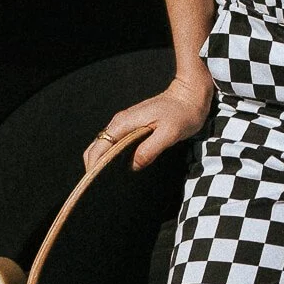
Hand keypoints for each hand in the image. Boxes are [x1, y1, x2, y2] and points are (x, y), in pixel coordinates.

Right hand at [82, 72, 214, 173]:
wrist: (189, 96)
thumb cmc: (182, 113)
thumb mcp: (170, 133)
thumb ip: (150, 149)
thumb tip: (133, 165)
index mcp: (124, 123)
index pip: (99, 146)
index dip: (93, 165)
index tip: (93, 183)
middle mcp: (120, 123)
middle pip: (97, 147)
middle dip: (94, 166)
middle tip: (103, 188)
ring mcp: (125, 124)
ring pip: (104, 146)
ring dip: (103, 163)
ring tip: (110, 183)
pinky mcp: (132, 128)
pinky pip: (115, 144)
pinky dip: (112, 157)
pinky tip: (120, 170)